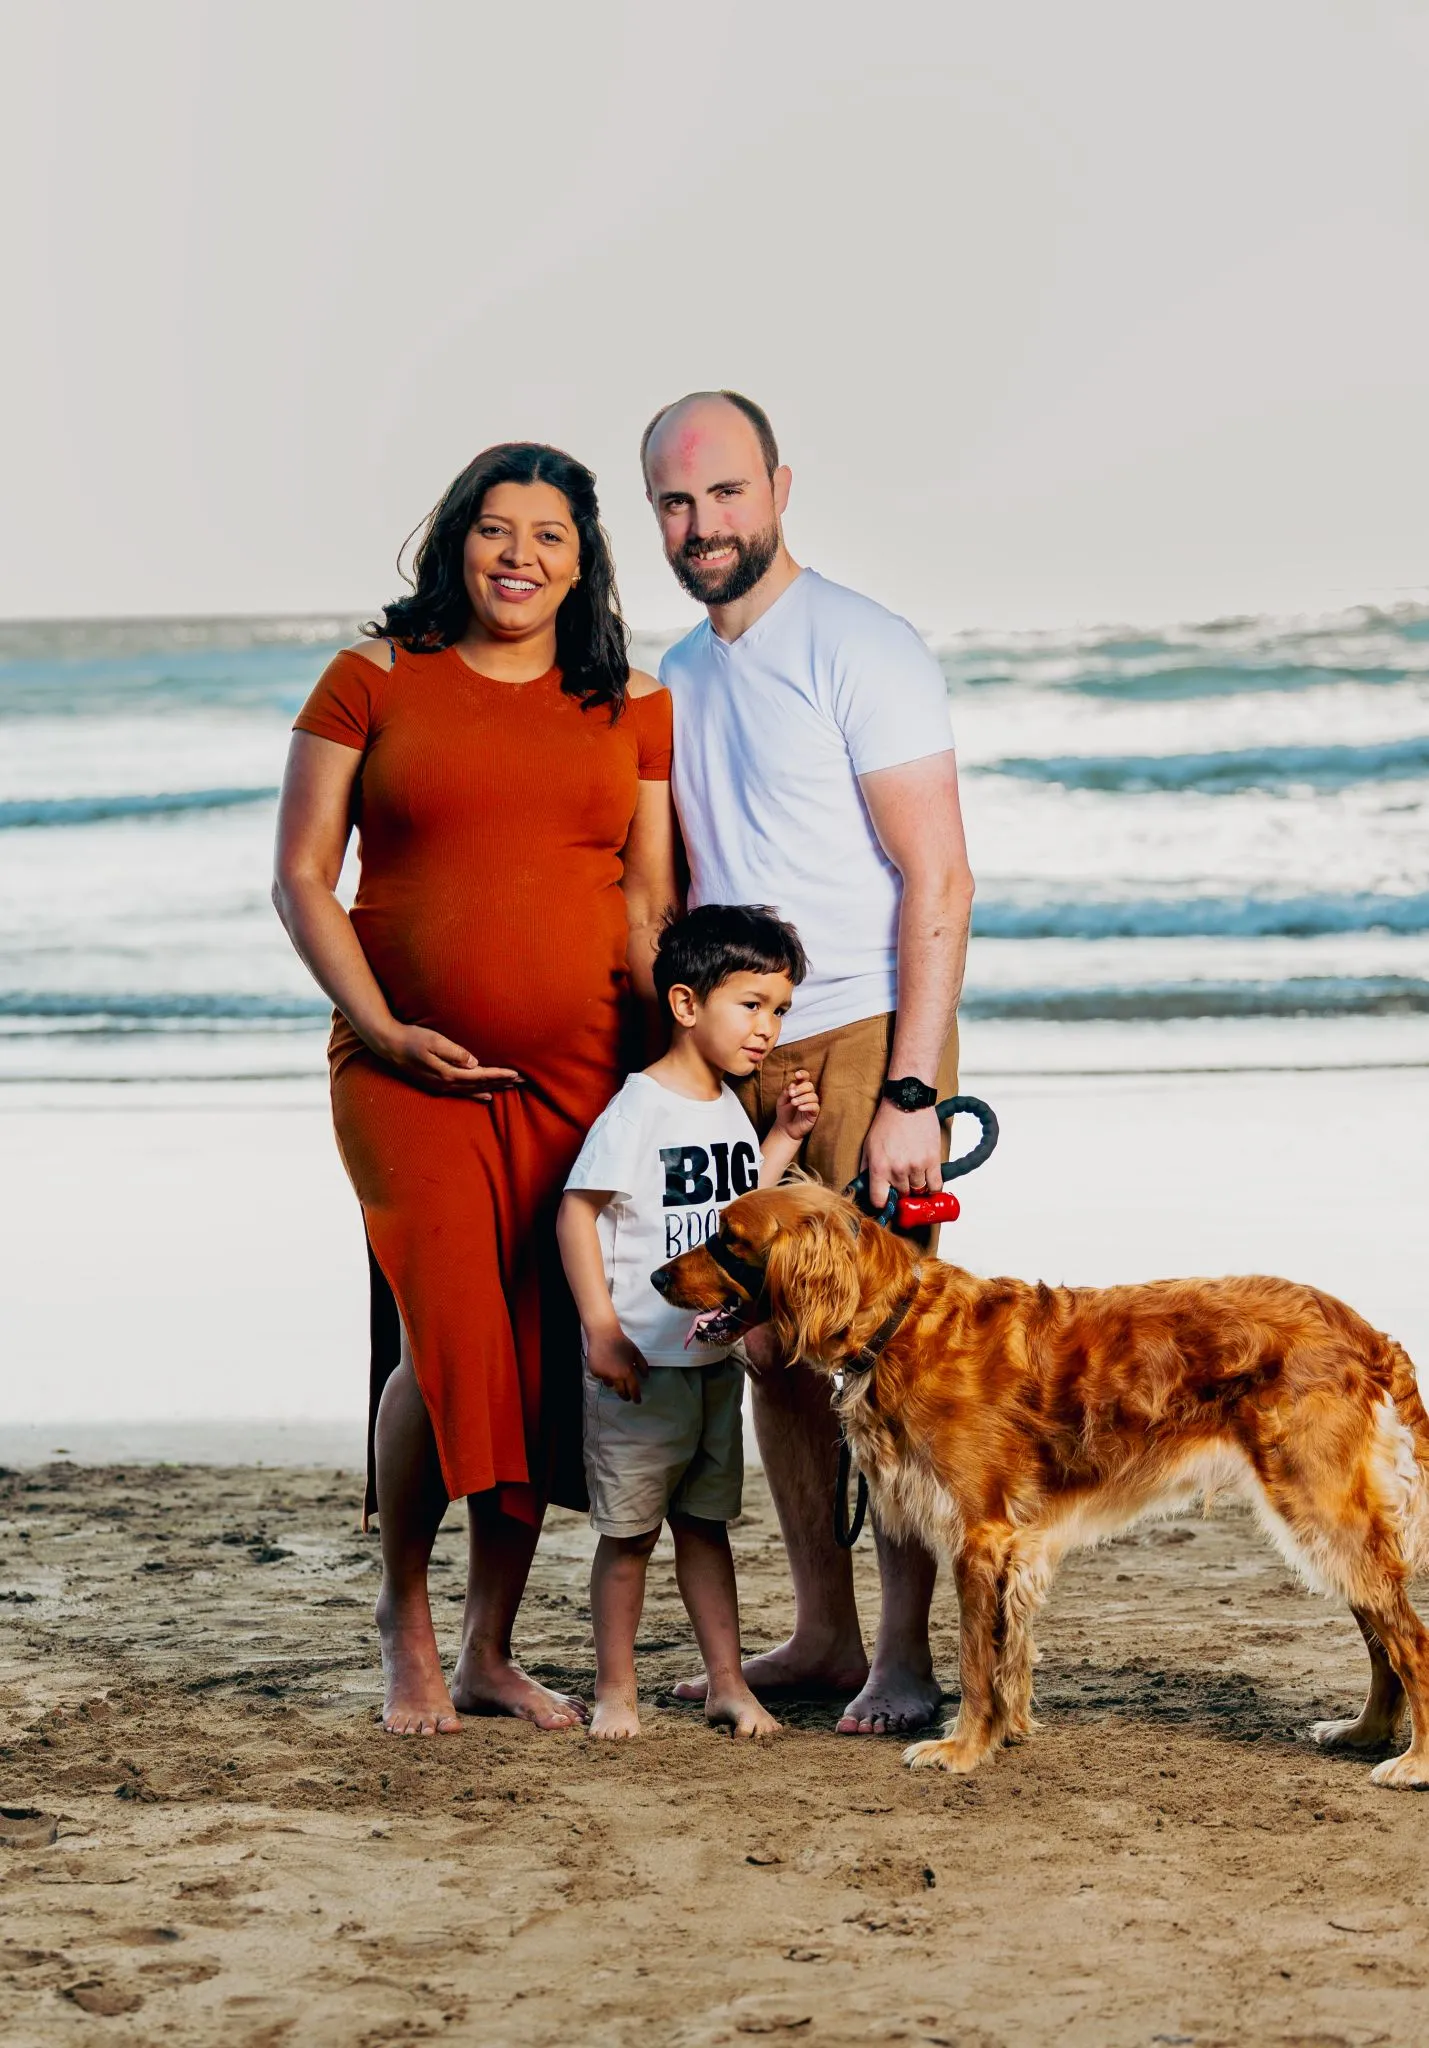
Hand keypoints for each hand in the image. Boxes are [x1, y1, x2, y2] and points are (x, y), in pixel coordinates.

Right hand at [371, 1021, 522, 1098]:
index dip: (499, 1075)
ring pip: (473, 1091)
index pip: (480, 1076)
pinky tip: (486, 1097)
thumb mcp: (433, 1040)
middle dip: (502, 1083)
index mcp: (447, 1073)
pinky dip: (477, 1095)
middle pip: (481, 1086)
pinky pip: (463, 1093)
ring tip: (511, 1088)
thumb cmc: (412, 1038)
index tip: (517, 1074)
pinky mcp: (437, 1085)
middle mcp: (446, 1084)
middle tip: (524, 1082)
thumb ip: (454, 1052)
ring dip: (493, 1089)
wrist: (389, 1046)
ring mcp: (441, 1087)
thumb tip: (474, 1062)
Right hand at [586, 1328, 648, 1403]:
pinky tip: (604, 1364)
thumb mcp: (636, 1352)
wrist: (603, 1335)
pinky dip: (604, 1374)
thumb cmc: (622, 1343)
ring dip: (613, 1382)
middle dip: (625, 1396)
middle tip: (627, 1397)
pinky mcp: (595, 1372)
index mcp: (627, 1372)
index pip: (633, 1389)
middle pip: (621, 1392)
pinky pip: (601, 1377)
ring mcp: (604, 1375)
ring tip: (614, 1374)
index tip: (637, 1401)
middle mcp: (615, 1376)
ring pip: (610, 1384)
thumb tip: (646, 1377)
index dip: (636, 1396)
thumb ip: (642, 1365)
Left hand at [774, 1069, 819, 1142]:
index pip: (805, 1078)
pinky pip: (815, 1107)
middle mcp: (807, 1095)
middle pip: (810, 1085)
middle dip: (800, 1088)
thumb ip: (786, 1092)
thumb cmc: (784, 1113)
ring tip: (793, 1103)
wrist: (785, 1129)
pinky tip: (800, 1108)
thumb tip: (793, 1084)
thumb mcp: (781, 1101)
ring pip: (813, 1096)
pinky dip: (807, 1106)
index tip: (797, 1075)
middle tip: (791, 1094)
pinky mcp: (815, 1114)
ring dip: (802, 1098)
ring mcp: (812, 1104)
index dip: (803, 1074)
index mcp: (800, 1089)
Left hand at [862, 1100, 941, 1211]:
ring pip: (919, 1191)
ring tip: (914, 1173)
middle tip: (902, 1180)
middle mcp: (897, 1170)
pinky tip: (928, 1181)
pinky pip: (935, 1186)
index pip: (879, 1201)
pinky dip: (932, 1187)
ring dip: (917, 1186)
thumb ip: (866, 1169)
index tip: (886, 1200)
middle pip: (902, 1196)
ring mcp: (916, 1166)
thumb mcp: (868, 1146)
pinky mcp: (933, 1160)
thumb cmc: (887, 1123)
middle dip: (901, 1191)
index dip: (883, 1203)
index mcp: (878, 1167)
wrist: (907, 1103)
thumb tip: (865, 1189)